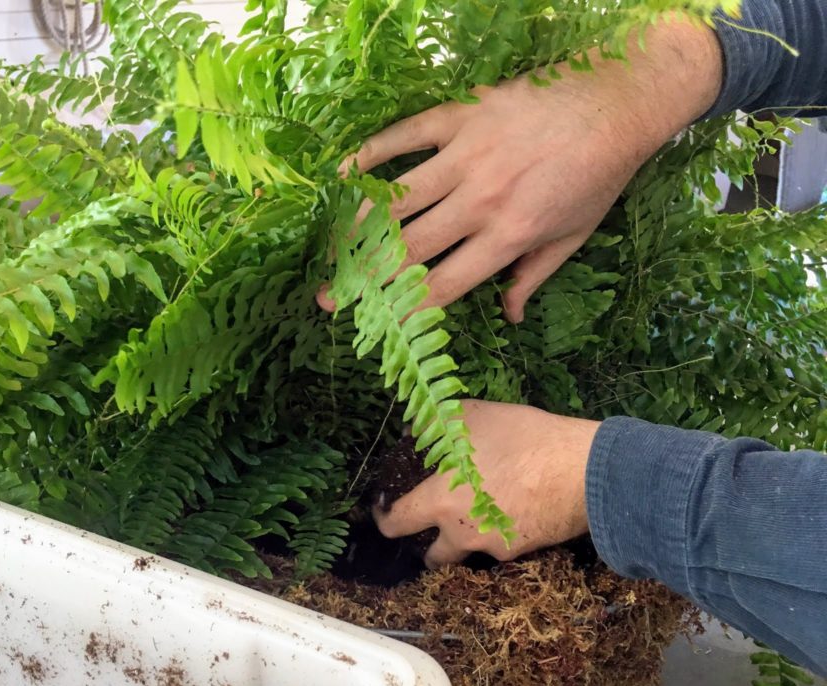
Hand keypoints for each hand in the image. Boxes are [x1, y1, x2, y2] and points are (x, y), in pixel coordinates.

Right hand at [319, 17, 722, 319]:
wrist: (617, 101)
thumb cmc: (598, 175)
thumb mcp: (573, 236)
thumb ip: (534, 277)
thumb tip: (510, 317)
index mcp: (509, 237)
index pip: (444, 284)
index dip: (404, 309)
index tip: (374, 325)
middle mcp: (481, 201)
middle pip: (408, 248)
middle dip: (363, 280)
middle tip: (327, 297)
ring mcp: (466, 155)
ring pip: (396, 197)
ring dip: (356, 227)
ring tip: (330, 248)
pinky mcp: (461, 116)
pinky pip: (405, 136)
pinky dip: (371, 155)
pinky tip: (344, 175)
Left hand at [373, 400, 600, 566]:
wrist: (583, 471)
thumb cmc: (522, 439)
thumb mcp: (474, 416)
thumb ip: (435, 424)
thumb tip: (411, 427)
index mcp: (440, 503)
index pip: (395, 524)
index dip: (384, 518)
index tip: (385, 507)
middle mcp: (462, 533)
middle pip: (431, 557)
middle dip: (426, 546)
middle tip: (432, 525)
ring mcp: (494, 547)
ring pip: (468, 553)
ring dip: (464, 541)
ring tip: (475, 515)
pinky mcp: (523, 551)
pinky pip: (501, 545)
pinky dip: (499, 533)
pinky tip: (511, 509)